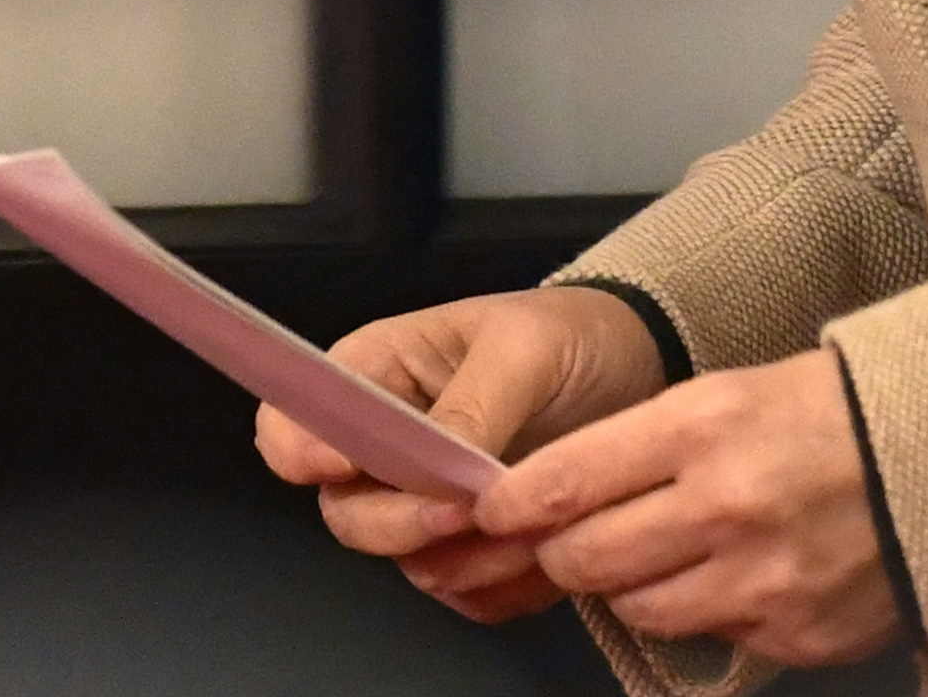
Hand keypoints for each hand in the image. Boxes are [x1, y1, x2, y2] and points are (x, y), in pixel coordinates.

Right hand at [258, 287, 670, 623]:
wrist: (634, 365)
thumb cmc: (566, 336)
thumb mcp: (524, 349)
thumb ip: (474, 403)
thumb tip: (441, 465)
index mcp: (374, 375)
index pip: (293, 423)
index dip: (299, 450)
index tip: (343, 466)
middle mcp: (385, 447)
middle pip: (347, 512)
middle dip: (400, 522)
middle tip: (465, 510)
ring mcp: (427, 504)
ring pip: (407, 561)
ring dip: (463, 560)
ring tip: (529, 530)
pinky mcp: (473, 548)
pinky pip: (463, 592)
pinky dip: (498, 587)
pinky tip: (542, 556)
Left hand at [474, 347, 907, 668]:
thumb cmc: (822, 414)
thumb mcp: (726, 394)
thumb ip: (641, 446)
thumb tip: (554, 495)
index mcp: (702, 426)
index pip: (567, 479)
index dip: (514, 503)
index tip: (491, 510)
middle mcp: (726, 506)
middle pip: (588, 558)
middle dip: (559, 553)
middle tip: (561, 541)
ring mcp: (762, 581)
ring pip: (639, 607)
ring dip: (629, 586)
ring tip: (658, 552)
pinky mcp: (794, 634)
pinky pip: (711, 636)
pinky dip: (707, 611)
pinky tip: (736, 574)